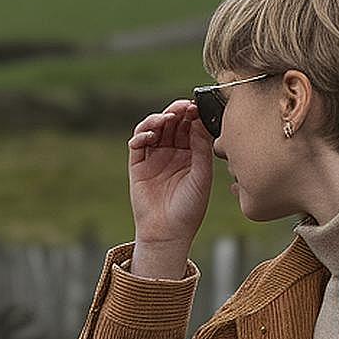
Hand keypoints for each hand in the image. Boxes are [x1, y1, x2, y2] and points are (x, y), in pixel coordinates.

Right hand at [127, 100, 216, 245]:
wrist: (168, 232)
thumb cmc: (190, 208)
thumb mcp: (202, 176)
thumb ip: (201, 148)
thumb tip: (199, 121)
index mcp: (191, 155)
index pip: (190, 128)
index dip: (192, 116)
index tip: (196, 106)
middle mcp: (173, 153)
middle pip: (172, 124)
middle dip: (177, 112)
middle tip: (182, 106)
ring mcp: (154, 157)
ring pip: (154, 129)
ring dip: (158, 119)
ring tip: (167, 118)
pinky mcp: (138, 165)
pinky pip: (137, 143)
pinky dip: (142, 135)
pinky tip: (151, 135)